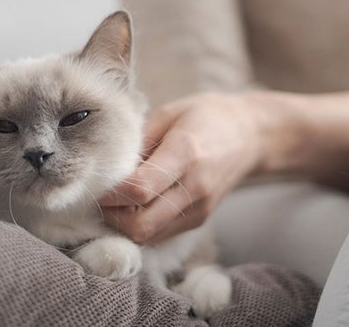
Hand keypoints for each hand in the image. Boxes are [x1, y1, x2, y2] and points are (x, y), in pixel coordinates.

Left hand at [99, 91, 304, 243]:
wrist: (251, 136)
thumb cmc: (208, 116)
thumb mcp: (171, 113)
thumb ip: (140, 140)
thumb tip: (112, 167)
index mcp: (185, 153)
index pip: (139, 189)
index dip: (110, 191)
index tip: (97, 181)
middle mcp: (195, 187)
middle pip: (141, 224)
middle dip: (113, 215)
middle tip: (102, 196)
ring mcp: (200, 207)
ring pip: (149, 236)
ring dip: (125, 224)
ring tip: (117, 200)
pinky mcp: (201, 218)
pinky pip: (162, 234)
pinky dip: (142, 226)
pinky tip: (137, 205)